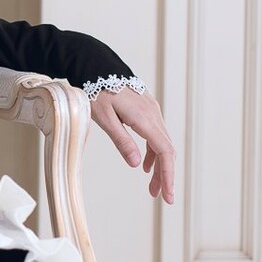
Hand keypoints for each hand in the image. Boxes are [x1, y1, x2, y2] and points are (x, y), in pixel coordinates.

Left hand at [89, 86, 175, 203]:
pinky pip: (155, 134)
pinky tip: (144, 164)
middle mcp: (153, 114)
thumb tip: (136, 164)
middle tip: (161, 197)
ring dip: (158, 165)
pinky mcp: (145, 108)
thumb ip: (122, 140)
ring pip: (161, 142)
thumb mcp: (104, 118)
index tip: (167, 195)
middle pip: (166, 150)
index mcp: (145, 118)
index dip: (167, 175)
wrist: (95, 64)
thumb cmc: (95, 89)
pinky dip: (153, 151)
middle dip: (164, 175)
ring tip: (151, 186)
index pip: (164, 152)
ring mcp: (151, 110)